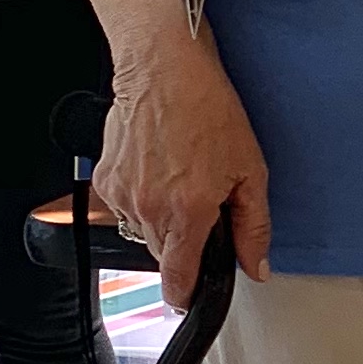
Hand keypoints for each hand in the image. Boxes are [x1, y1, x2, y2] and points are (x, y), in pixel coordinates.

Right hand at [94, 26, 273, 299]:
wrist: (164, 68)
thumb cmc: (208, 109)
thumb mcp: (250, 170)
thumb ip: (253, 226)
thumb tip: (256, 266)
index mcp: (188, 212)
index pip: (178, 279)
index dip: (187, 294)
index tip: (191, 296)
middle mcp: (150, 209)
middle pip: (164, 255)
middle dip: (184, 243)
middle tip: (201, 206)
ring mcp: (123, 195)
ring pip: (144, 231)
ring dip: (162, 220)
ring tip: (180, 180)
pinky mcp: (106, 180)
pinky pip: (126, 208)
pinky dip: (142, 198)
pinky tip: (159, 170)